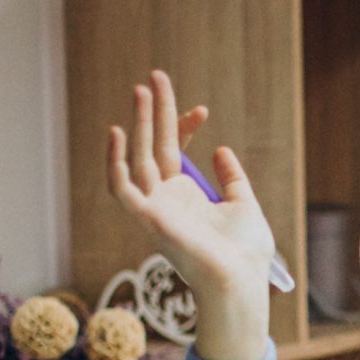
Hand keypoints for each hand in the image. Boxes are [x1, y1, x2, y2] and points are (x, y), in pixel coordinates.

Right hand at [107, 70, 274, 299]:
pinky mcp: (148, 219)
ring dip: (141, 123)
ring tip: (143, 90)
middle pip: (154, 145)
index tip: (202, 109)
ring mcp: (154, 208)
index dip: (184, 126)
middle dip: (155, 112)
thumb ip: (232, 178)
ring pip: (139, 157)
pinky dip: (115, 163)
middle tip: (155, 77)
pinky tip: (118, 132)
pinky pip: (121, 188)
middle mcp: (165, 199)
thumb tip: (221, 149)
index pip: (175, 150)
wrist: (242, 281)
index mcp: (185, 196)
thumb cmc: (244, 253)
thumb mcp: (244, 205)